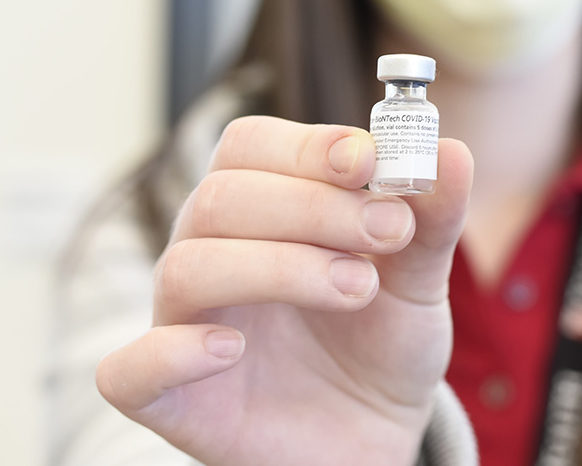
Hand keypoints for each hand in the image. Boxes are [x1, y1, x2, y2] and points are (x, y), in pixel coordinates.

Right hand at [96, 116, 472, 464]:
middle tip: (386, 233)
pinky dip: (173, 352)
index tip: (368, 162)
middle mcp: (212, 254)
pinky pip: (130, 371)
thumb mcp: (421, 279)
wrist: (378, 434)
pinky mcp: (173, 399)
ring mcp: (186, 324)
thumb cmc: (381, 345)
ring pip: (189, 267)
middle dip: (313, 207)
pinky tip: (234, 348)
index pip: (250, 146)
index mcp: (262, 210)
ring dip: (279, 267)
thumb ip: (431, 218)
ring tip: (356, 288)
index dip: (306, 146)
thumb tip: (450, 151)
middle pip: (221, 198)